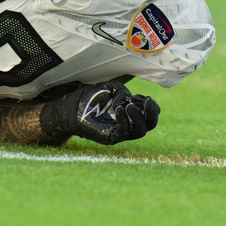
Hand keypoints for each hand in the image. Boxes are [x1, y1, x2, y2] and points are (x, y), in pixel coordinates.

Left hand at [38, 81, 159, 145]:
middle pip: (150, 125)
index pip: (149, 115)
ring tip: (128, 105)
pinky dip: (124, 121)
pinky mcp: (110, 137)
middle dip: (152, 114)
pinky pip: (123, 133)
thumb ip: (122, 91)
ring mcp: (120, 132)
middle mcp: (128, 124)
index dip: (152, 106)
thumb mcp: (110, 88)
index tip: (144, 97)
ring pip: (140, 131)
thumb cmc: (90, 97)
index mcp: (131, 113)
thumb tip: (129, 100)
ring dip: (138, 117)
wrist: (72, 107)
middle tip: (147, 102)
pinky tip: (119, 108)